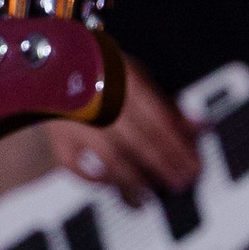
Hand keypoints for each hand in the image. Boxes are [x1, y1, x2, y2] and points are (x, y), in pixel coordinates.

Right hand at [55, 51, 199, 208]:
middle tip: (179, 183)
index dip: (179, 149)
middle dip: (164, 167)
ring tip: (151, 190)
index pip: (158, 123)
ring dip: (135, 178)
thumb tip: (197, 127)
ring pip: (110, 159)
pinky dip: (93, 178)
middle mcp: (100, 103)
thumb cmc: (99, 68)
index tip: (192, 167)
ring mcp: (75, 121)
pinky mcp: (56, 135)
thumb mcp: (137, 75)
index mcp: (124, 83)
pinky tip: (111, 183)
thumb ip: (166, 104)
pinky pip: (75, 166)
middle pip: (140, 143)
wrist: (51, 59)